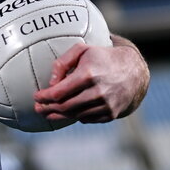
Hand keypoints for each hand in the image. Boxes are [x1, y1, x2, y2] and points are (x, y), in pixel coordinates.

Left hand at [33, 39, 148, 127]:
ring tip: (48, 112)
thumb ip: (62, 62)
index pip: (59, 92)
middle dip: (47, 109)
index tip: (36, 97)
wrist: (133, 71)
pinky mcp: (111, 114)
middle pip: (64, 107)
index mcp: (88, 74)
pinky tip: (68, 112)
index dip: (44, 97)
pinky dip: (75, 116)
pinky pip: (86, 119)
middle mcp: (97, 92)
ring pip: (74, 115)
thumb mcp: (82, 50)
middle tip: (38, 108)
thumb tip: (51, 83)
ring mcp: (105, 105)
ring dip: (58, 115)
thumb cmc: (102, 57)